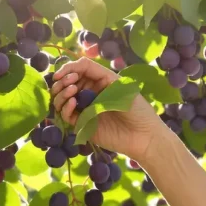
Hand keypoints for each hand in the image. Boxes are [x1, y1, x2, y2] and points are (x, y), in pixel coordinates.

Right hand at [50, 57, 165, 160]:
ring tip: (71, 92)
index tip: (60, 73)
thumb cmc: (137, 108)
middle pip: (68, 82)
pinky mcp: (84, 125)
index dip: (68, 68)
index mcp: (101, 80)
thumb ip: (97, 76)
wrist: (144, 136)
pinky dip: (65, 108)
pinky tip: (72, 103)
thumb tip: (73, 72)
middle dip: (63, 81)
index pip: (79, 69)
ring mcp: (86, 109)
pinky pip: (68, 115)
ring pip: (63, 99)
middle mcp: (91, 93)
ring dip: (62, 93)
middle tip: (68, 83)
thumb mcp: (119, 86)